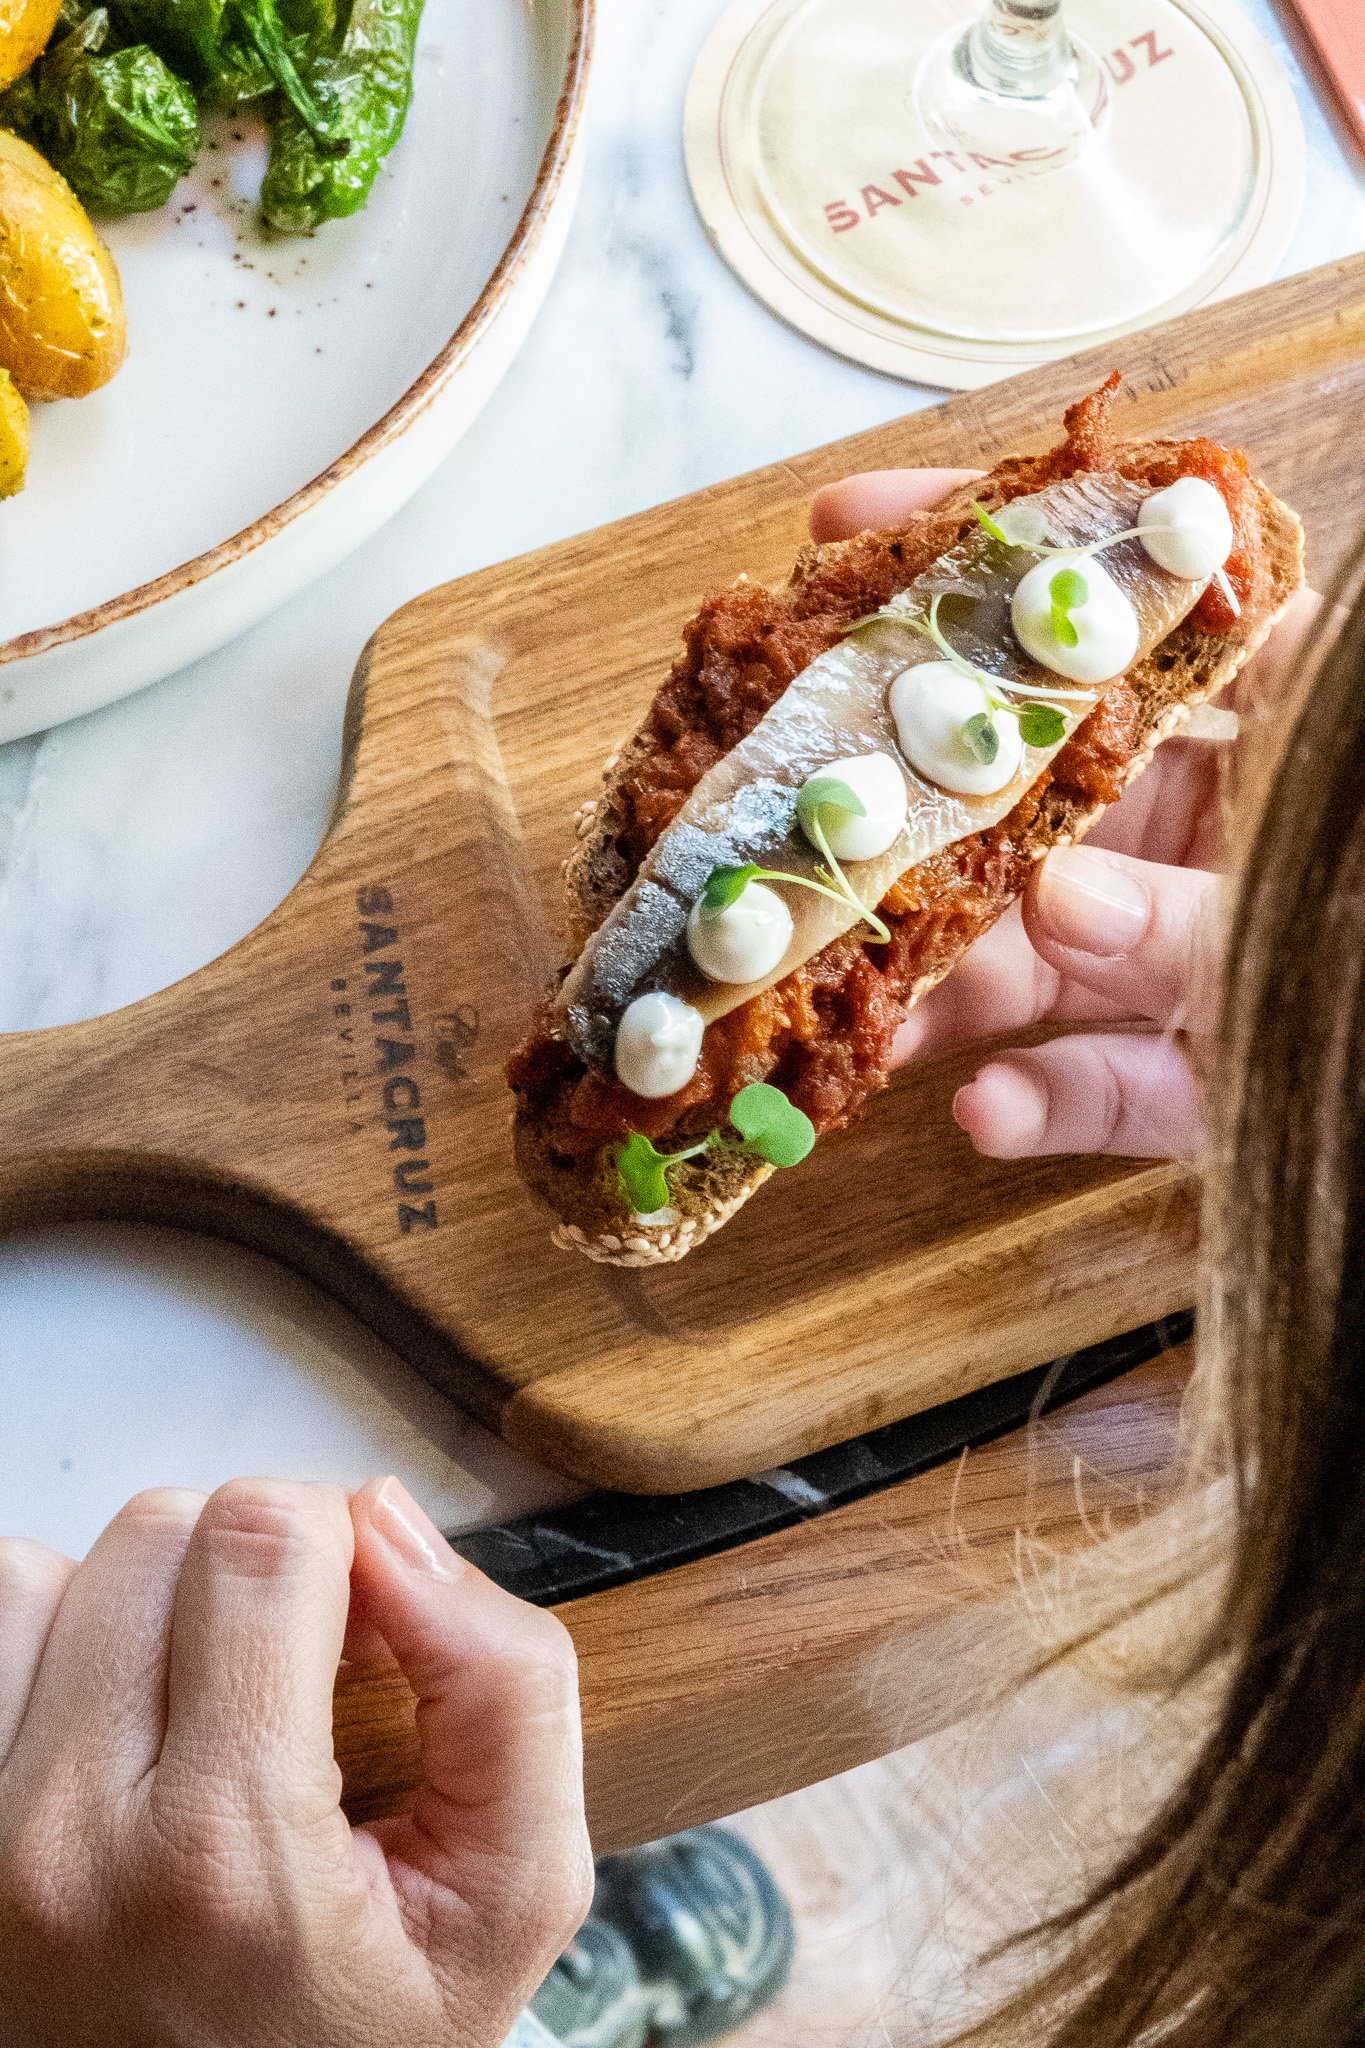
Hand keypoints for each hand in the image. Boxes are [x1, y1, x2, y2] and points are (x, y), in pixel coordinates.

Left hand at [0, 1477, 592, 2046]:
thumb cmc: (358, 2042)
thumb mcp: (509, 1901)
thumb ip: (506, 1691)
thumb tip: (389, 1522)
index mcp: (230, 1852)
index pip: (265, 1538)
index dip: (343, 1544)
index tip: (366, 1623)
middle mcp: (68, 1840)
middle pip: (166, 1531)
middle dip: (256, 1569)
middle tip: (293, 1674)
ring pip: (56, 1566)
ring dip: (142, 1601)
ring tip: (200, 1699)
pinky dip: (55, 1641)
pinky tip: (117, 1716)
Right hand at [811, 469, 1317, 1158]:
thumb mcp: (1337, 898)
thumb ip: (1215, 911)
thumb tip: (1064, 900)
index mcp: (1278, 720)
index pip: (1114, 612)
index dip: (983, 564)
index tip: (848, 525)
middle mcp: (1225, 824)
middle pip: (1037, 797)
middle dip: (912, 817)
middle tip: (793, 822)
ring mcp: (1207, 950)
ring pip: (1046, 952)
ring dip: (947, 987)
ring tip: (856, 1015)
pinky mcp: (1210, 1073)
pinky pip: (1110, 1079)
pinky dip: (1048, 1099)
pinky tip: (985, 1112)